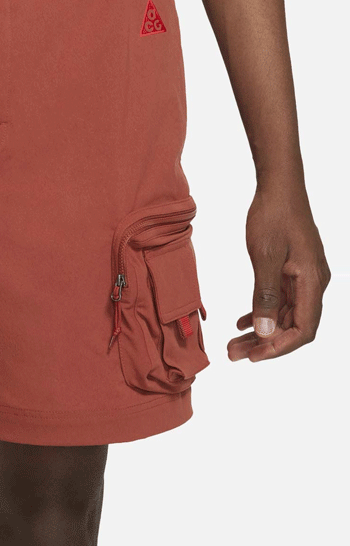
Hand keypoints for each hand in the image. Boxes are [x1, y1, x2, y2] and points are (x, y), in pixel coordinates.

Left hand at [227, 186, 330, 361]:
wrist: (278, 187)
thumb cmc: (273, 217)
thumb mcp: (264, 257)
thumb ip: (265, 295)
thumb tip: (265, 332)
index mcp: (313, 282)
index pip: (303, 329)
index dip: (279, 347)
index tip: (253, 358)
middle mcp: (313, 284)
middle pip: (291, 326)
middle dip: (263, 344)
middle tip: (233, 356)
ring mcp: (303, 278)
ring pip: (282, 315)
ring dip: (259, 331)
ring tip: (232, 345)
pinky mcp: (292, 271)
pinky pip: (278, 301)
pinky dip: (260, 313)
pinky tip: (241, 323)